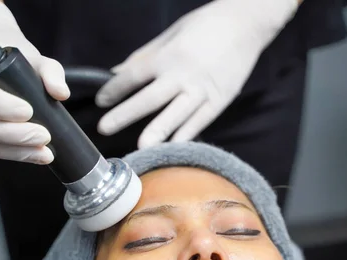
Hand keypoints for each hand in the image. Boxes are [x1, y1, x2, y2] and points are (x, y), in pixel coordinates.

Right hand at [0, 0, 69, 163]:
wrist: (0, 66)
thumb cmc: (13, 61)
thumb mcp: (36, 60)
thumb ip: (51, 72)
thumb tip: (61, 92)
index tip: (28, 111)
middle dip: (11, 134)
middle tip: (42, 136)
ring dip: (14, 150)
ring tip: (43, 151)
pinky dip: (12, 154)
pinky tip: (35, 154)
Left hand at [95, 0, 298, 147]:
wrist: (245, 24)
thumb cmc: (205, 25)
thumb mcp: (170, 34)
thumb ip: (143, 56)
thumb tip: (117, 71)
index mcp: (168, 56)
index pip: (134, 76)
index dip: (114, 89)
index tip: (101, 101)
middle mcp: (183, 75)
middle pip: (149, 100)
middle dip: (125, 115)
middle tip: (104, 128)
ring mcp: (202, 90)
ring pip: (175, 116)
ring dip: (157, 132)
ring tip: (141, 148)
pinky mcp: (219, 101)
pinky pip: (199, 122)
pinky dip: (185, 136)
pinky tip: (173, 147)